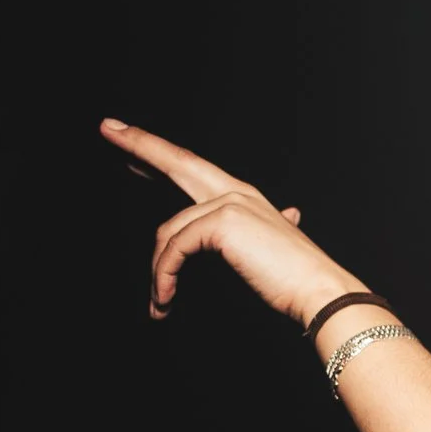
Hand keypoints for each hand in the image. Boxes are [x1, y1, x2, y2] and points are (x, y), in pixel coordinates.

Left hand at [99, 120, 361, 325]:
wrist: (322, 292)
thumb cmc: (299, 279)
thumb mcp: (276, 247)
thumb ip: (273, 227)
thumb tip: (291, 213)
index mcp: (245, 198)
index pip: (194, 170)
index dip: (162, 155)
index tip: (132, 148)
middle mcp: (236, 193)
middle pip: (178, 162)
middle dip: (141, 144)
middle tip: (108, 128)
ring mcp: (229, 203)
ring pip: (169, 231)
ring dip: (158, 270)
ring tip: (159, 303)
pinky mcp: (221, 223)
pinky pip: (175, 248)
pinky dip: (164, 276)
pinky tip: (165, 299)